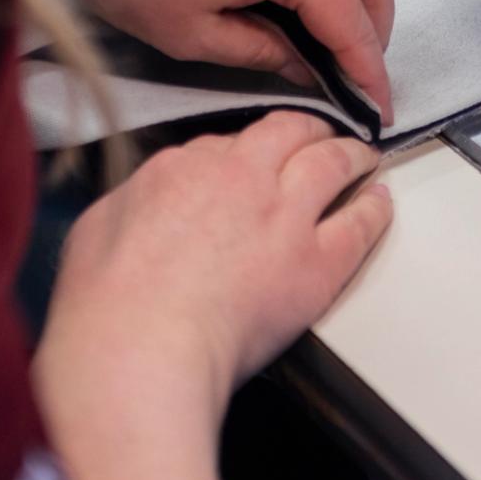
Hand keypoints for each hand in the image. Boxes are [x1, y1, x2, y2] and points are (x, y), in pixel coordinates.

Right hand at [39, 112, 392, 407]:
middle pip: (287, 132)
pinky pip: (359, 223)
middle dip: (306, 129)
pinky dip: (375, 208)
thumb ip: (134, 202)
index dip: (245, 152)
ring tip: (364, 155)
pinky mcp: (315, 262)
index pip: (226, 144)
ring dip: (351, 153)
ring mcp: (283, 216)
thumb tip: (147, 203)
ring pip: (331, 163)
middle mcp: (240, 177)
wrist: (142, 349)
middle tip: (319, 135)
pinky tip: (381, 202)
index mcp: (181, 167)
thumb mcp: (99, 230)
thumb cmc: (109, 306)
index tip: (254, 160)